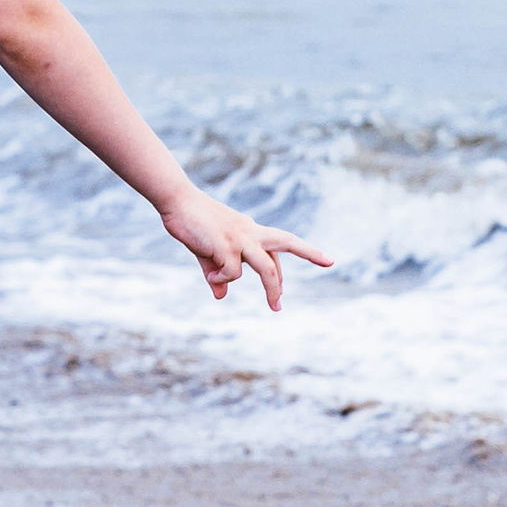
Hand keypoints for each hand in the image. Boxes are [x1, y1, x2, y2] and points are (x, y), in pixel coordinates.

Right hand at [161, 184, 331, 310]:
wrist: (176, 200)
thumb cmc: (191, 222)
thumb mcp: (206, 252)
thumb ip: (215, 273)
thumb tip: (221, 294)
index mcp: (249, 229)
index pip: (279, 244)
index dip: (290, 260)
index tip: (302, 274)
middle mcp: (250, 231)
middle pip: (287, 240)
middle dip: (310, 251)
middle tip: (329, 261)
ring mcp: (240, 238)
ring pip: (267, 268)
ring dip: (274, 289)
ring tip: (276, 306)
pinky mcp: (226, 245)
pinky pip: (231, 274)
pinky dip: (221, 279)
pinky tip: (211, 275)